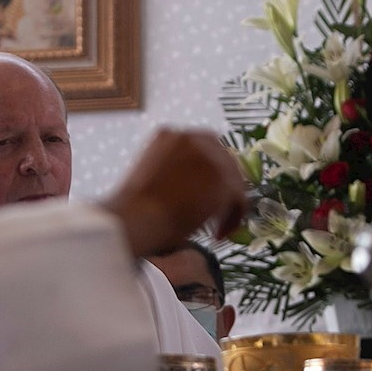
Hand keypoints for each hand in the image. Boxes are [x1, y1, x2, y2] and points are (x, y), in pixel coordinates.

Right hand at [101, 129, 247, 258]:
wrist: (134, 220)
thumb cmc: (133, 211)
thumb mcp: (151, 180)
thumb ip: (173, 174)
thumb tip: (193, 188)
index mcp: (170, 135)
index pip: (204, 150)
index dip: (208, 176)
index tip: (206, 197)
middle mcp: (192, 138)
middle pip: (223, 162)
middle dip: (223, 190)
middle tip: (219, 215)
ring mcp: (210, 156)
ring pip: (233, 181)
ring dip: (228, 207)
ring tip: (216, 230)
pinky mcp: (223, 178)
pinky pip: (238, 199)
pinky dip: (232, 219)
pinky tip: (217, 235)